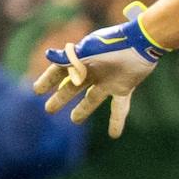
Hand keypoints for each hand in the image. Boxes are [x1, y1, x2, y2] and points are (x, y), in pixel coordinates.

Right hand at [34, 2, 166, 137]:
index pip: (60, 71)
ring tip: (74, 120)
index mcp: (82, 59)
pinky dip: (117, 121)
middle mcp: (94, 70)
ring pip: (92, 99)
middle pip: (73, 87)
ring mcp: (108, 80)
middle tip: (49, 109)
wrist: (141, 43)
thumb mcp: (88, 50)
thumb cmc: (113, 44)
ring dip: (83, 110)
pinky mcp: (123, 87)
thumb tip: (48, 56)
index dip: (48, 80)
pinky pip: (119, 107)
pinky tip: (114, 135)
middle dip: (61, 97)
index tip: (36, 91)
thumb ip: (70, 57)